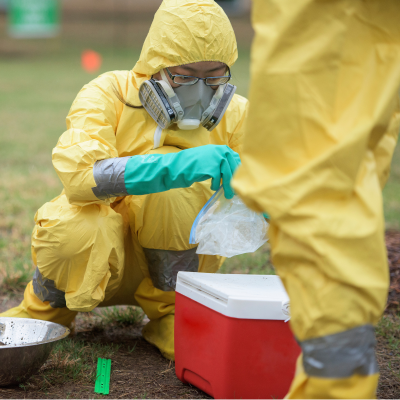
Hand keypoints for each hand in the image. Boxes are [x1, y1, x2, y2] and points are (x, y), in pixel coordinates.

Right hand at [124, 145, 240, 198]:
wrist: (176, 166)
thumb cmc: (193, 165)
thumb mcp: (210, 161)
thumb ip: (221, 164)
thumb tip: (235, 173)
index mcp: (221, 148)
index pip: (237, 159)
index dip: (238, 171)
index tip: (239, 181)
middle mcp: (220, 150)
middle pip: (234, 168)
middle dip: (235, 180)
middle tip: (235, 192)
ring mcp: (216, 157)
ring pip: (228, 174)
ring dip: (229, 186)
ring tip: (228, 195)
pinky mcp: (211, 166)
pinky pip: (218, 179)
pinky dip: (216, 185)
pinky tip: (212, 187)